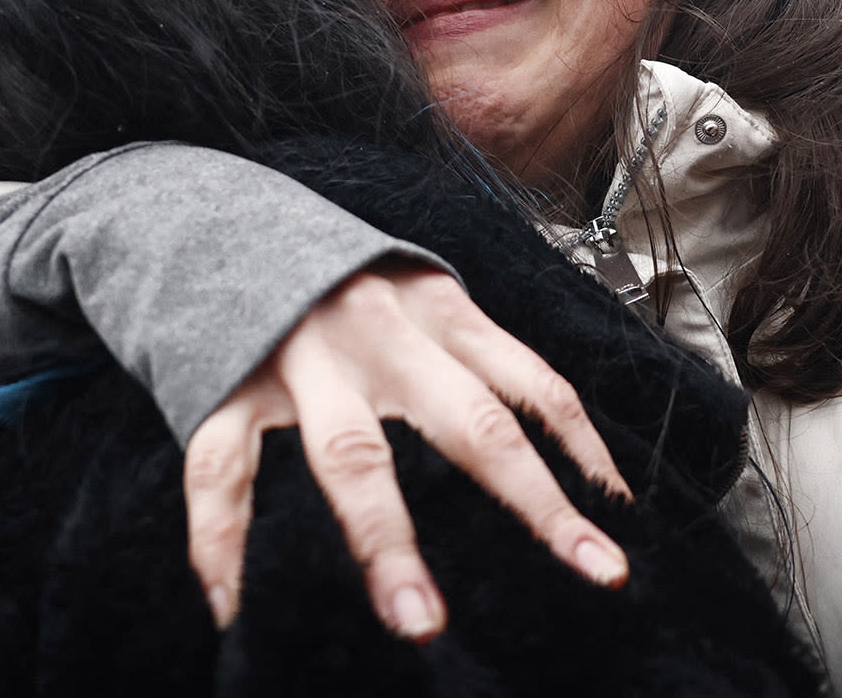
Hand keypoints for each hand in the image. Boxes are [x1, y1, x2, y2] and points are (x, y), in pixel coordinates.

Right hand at [184, 261, 633, 640]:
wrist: (222, 218)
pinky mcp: (227, 381)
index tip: (621, 528)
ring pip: (351, 458)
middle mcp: (380, 330)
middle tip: (586, 571)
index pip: (533, 386)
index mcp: (439, 307)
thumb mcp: (418, 297)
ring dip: (387, 544)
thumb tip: (543, 460)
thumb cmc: (339, 278)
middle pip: (470, 424)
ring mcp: (302, 357)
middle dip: (532, 502)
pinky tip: (231, 605)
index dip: (585, 455)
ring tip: (418, 622)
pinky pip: (222, 469)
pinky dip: (220, 541)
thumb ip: (466, 360)